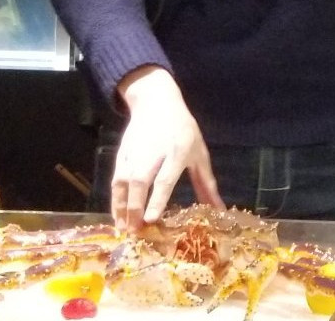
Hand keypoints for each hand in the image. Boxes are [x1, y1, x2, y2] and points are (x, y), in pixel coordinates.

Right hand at [111, 65, 223, 231]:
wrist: (156, 102)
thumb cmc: (183, 129)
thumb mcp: (199, 151)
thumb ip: (207, 182)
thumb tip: (220, 209)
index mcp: (177, 150)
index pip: (165, 177)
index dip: (157, 198)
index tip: (151, 219)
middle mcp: (153, 152)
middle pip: (140, 181)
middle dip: (135, 207)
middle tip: (136, 232)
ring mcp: (134, 153)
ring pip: (123, 182)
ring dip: (122, 207)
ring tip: (125, 230)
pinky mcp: (122, 154)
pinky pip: (116, 180)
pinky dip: (115, 200)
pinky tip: (118, 217)